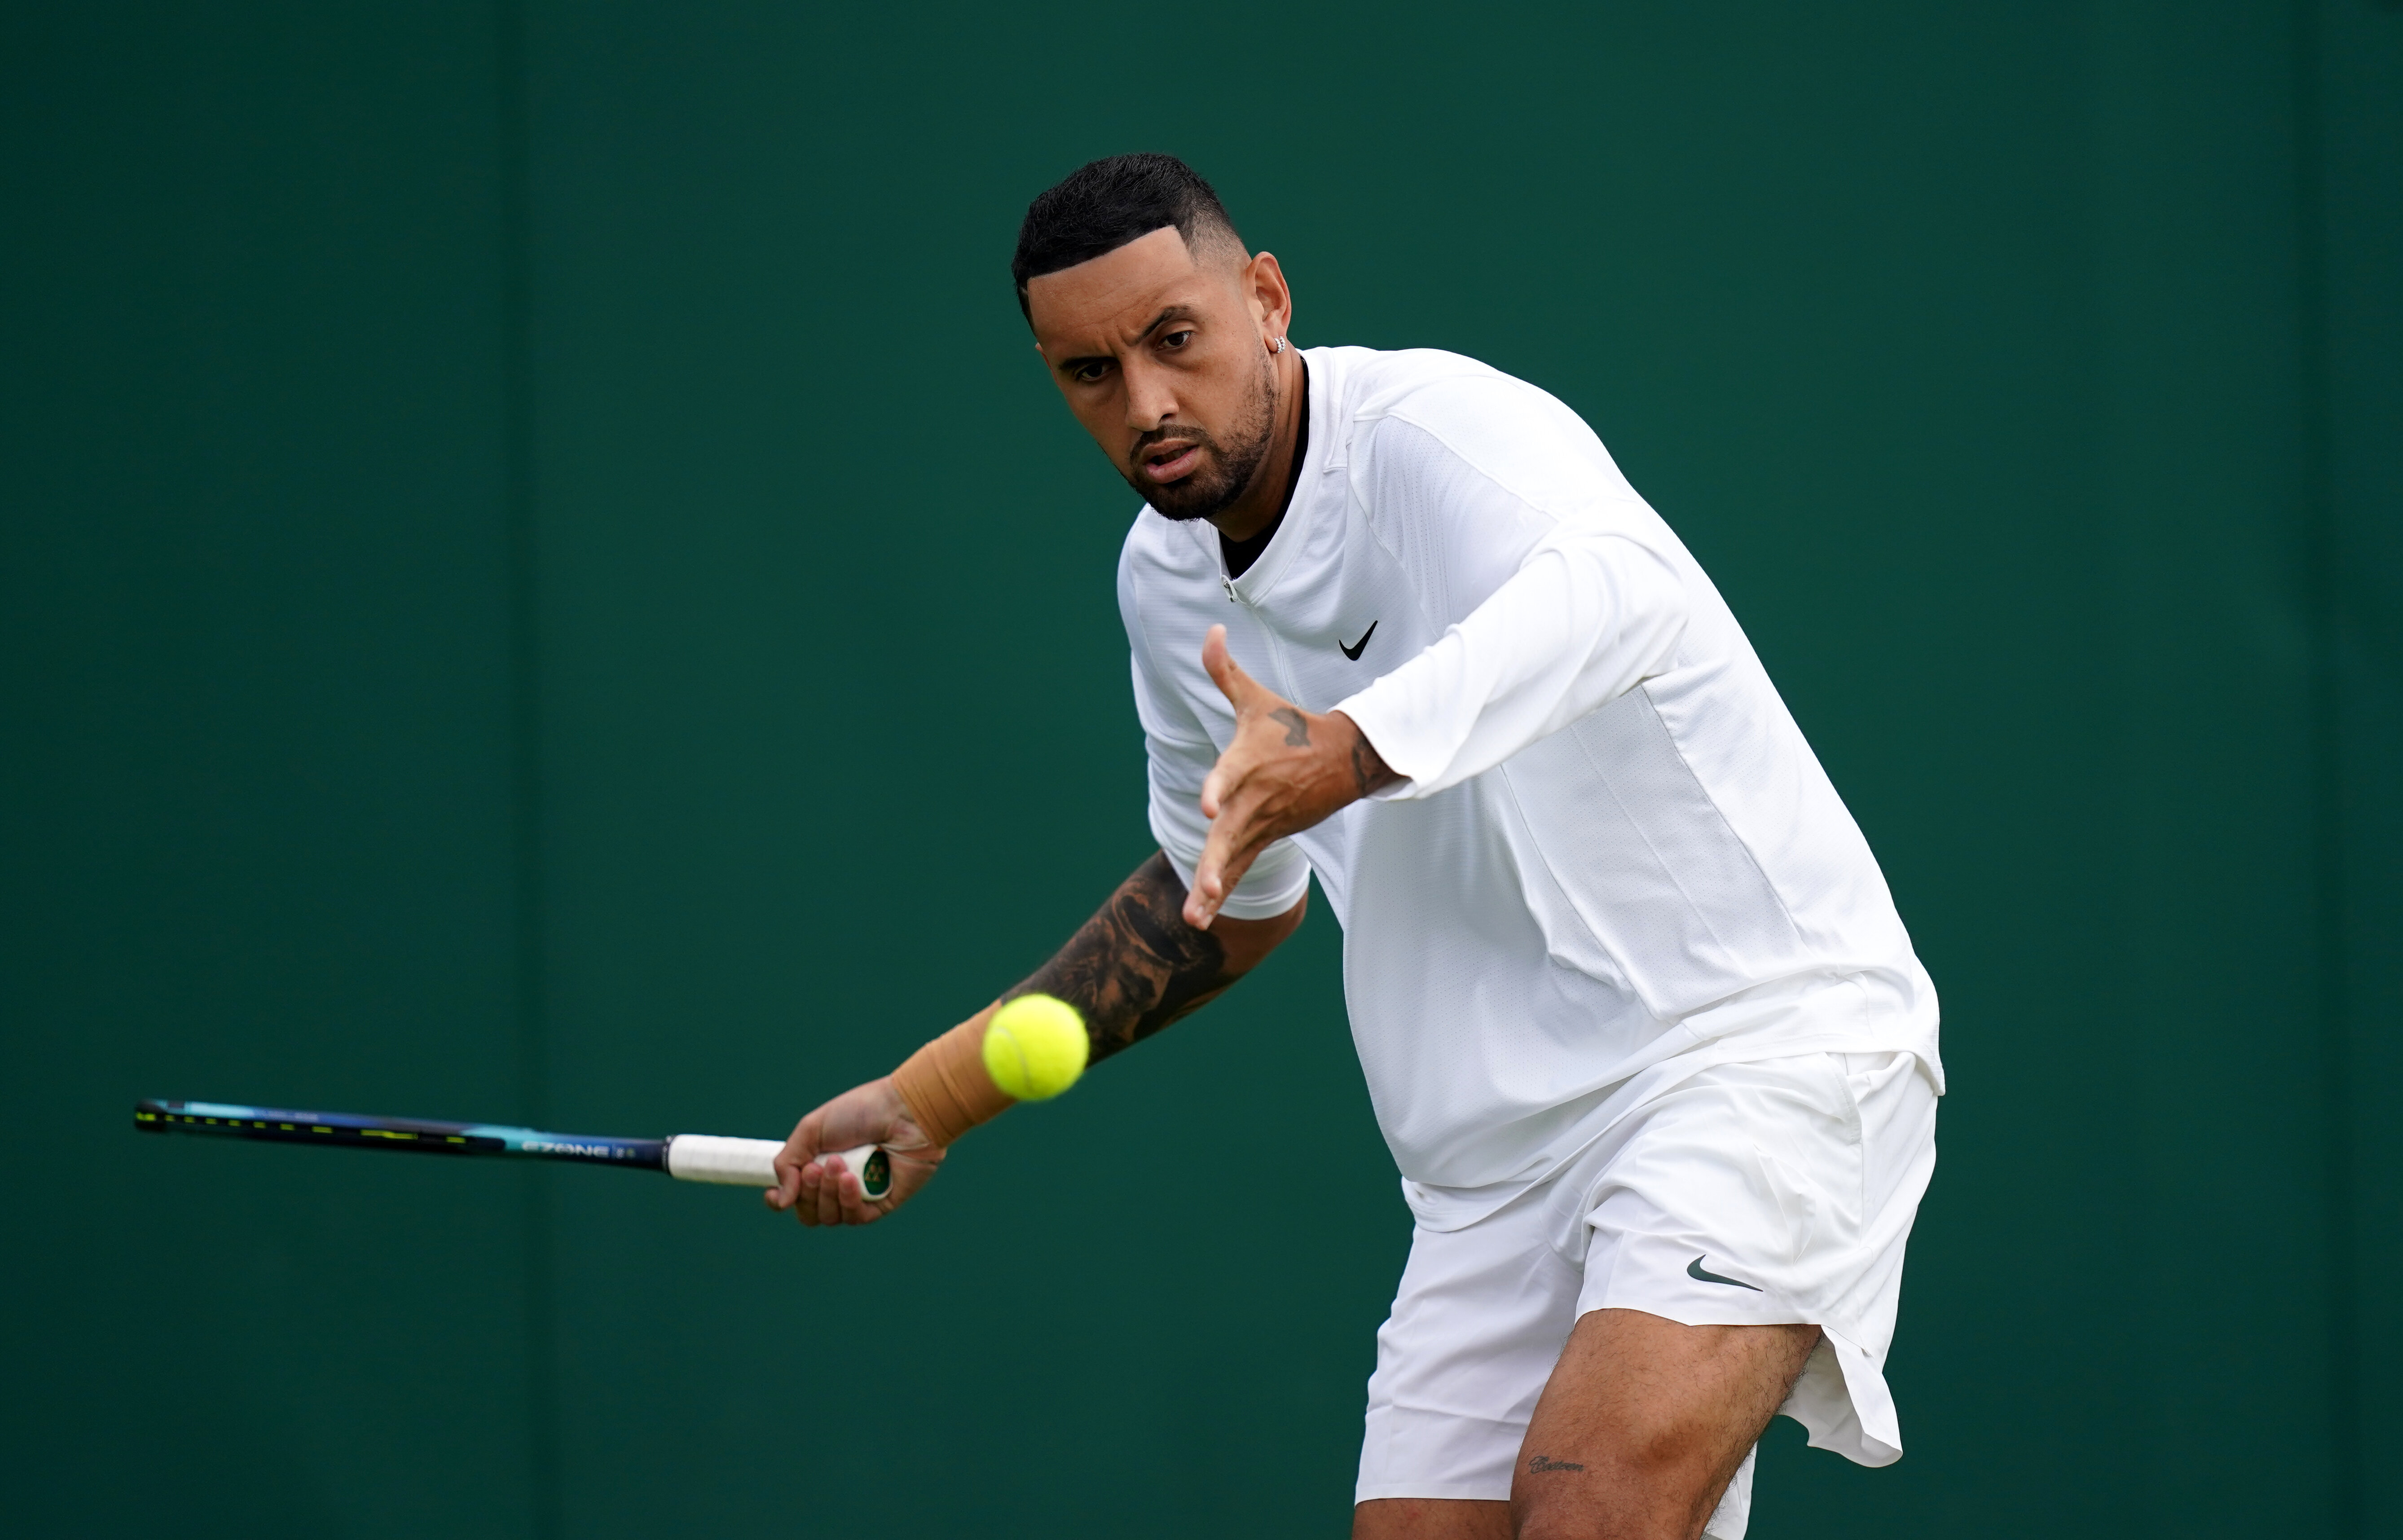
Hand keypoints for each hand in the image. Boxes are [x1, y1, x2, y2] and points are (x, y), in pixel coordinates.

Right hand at [764, 1076, 943, 1226]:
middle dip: (809, 1191)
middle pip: (809, 1212)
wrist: (903, 1110)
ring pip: (830, 1217)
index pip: (794, 1198)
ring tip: (839, 1164)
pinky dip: (849, 1200)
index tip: (774, 1195)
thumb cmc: (860, 1111)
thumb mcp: (812, 1129)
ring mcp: (860, 1196)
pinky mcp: (881, 1204)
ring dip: (828, 1192)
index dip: (780, 1201)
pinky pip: (856, 1217)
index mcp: (818, 1166)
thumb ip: (788, 1163)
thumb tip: (781, 1200)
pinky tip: (851, 1180)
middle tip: (818, 1166)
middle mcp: (837, 1185)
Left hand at [1188, 624, 1397, 927]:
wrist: (1342, 760)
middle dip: (1218, 860)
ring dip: (1217, 887)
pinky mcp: (1264, 840)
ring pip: (1236, 859)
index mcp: (1249, 762)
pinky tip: (1198, 919)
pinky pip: (1241, 870)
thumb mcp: (1257, 698)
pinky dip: (1222, 894)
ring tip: (1196, 917)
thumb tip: (1210, 631)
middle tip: (1206, 884)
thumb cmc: (1292, 726)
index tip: (1206, 808)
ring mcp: (1262, 824)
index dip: (1218, 789)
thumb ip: (1225, 671)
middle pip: (1233, 832)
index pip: (1232, 776)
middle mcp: (1255, 799)